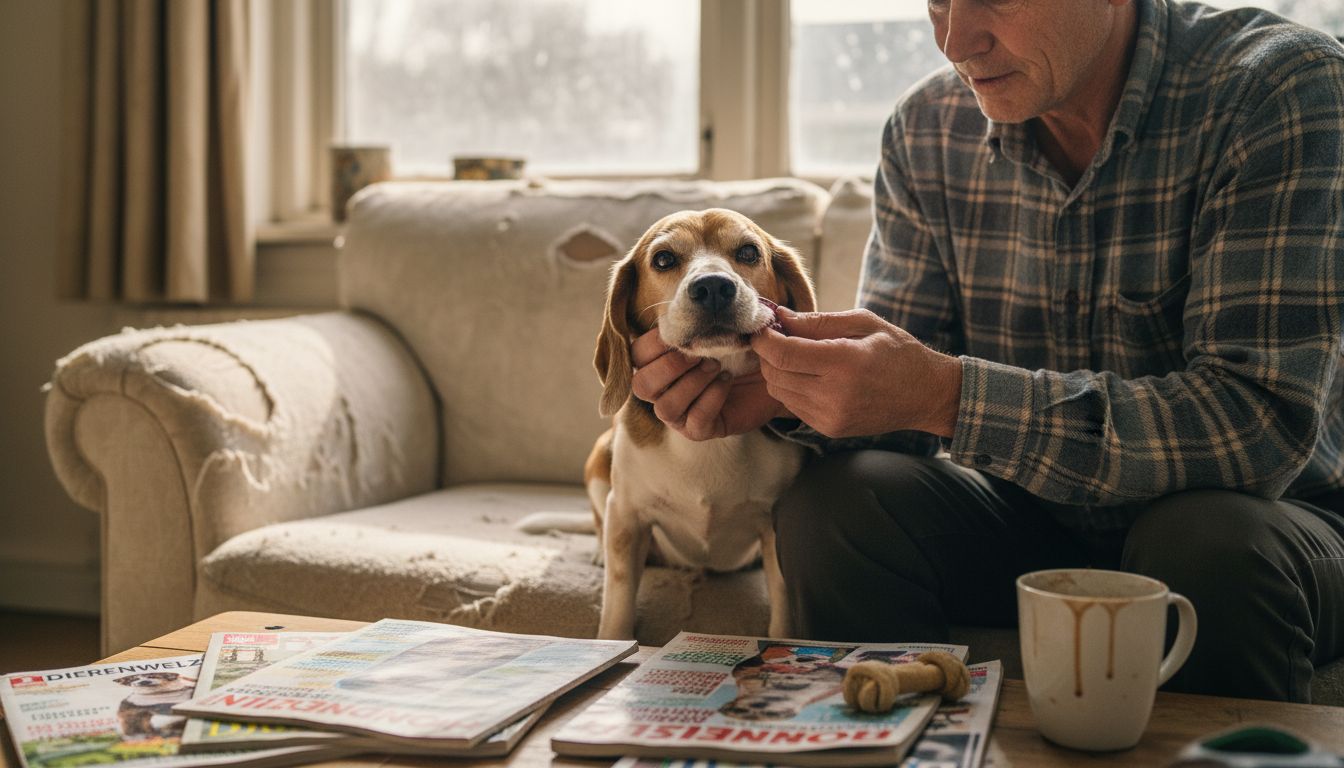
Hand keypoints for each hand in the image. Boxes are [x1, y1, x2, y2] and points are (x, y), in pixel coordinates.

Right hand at [629, 328, 786, 440]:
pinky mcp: (699, 430)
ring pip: (664, 407)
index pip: (636, 355)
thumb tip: (694, 297)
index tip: (680, 332)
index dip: (653, 344)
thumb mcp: (722, 324)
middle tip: (698, 354)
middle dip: (669, 366)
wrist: (774, 370)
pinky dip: (711, 399)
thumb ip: (702, 316)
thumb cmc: (741, 344)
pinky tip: (727, 382)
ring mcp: (679, 413)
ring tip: (716, 367)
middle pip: (640, 384)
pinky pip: (694, 422)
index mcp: (660, 361)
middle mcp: (663, 389)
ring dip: (691, 383)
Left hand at [750, 308, 961, 438]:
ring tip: (793, 355)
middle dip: (767, 353)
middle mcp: (835, 394)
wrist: (926, 395)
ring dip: (777, 371)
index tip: (762, 327)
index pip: (784, 353)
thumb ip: (818, 321)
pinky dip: (791, 388)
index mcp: (845, 362)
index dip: (764, 339)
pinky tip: (808, 376)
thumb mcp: (863, 323)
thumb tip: (780, 316)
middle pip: (775, 374)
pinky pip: (793, 406)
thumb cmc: (898, 352)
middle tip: (776, 337)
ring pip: (779, 391)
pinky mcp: (829, 429)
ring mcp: (831, 416)